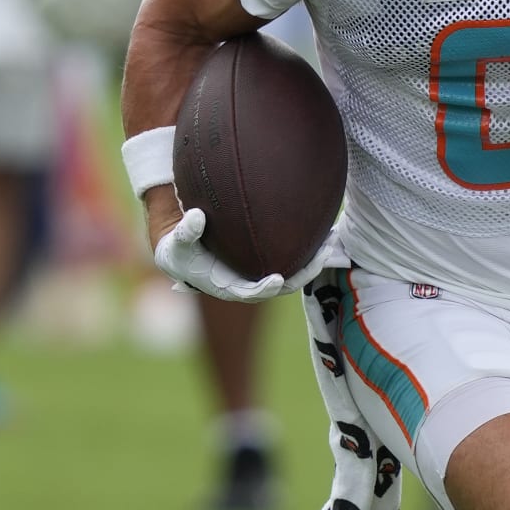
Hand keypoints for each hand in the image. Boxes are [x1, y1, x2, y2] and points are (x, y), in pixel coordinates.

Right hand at [153, 208, 329, 301]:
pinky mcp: (267, 264)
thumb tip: (196, 217)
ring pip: (294, 274)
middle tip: (325, 253)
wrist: (184, 252)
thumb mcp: (177, 241)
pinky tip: (323, 231)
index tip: (277, 280)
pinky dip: (308, 251)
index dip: (265, 288)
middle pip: (285, 285)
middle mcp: (250, 284)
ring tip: (332, 239)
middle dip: (306, 272)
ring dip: (314, 260)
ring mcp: (261, 275)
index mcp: (229, 286)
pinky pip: (292, 261)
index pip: (252, 293)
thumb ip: (186, 231)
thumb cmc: (179, 248)